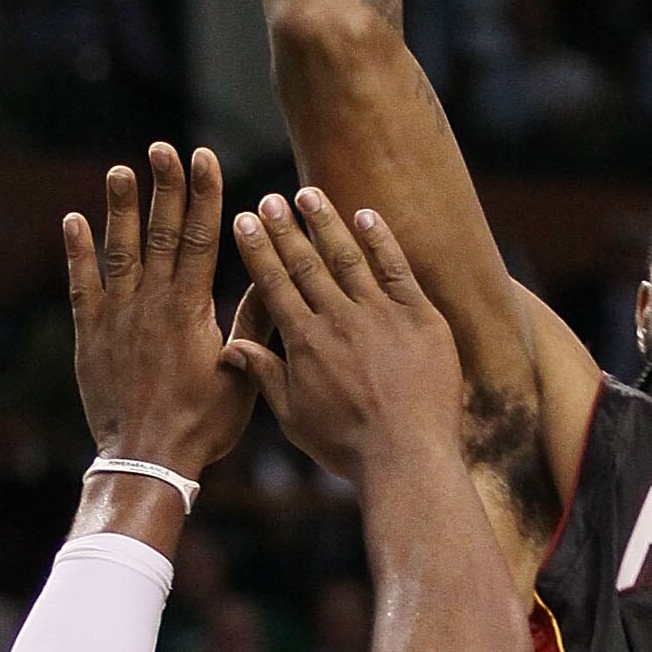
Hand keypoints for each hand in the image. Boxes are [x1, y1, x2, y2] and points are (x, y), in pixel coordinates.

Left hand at [64, 144, 265, 478]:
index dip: (202, 194)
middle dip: (164, 186)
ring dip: (119, 208)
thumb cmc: (202, 425)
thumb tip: (266, 278)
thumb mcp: (242, 377)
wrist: (147, 458)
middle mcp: (152, 304)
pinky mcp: (89, 335)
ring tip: (120, 169)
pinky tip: (73, 220)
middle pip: (160, 233)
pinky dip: (77, 252)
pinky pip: (81, 285)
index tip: (204, 157)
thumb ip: (252, 326)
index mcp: (191, 310)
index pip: (199, 238)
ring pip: (119, 250)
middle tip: (163, 146)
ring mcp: (117, 316)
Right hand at [223, 188, 461, 482]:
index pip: (274, 284)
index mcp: (304, 341)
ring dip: (325, 222)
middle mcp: (338, 319)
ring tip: (308, 194)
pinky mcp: (419, 317)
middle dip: (283, 228)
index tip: (242, 221)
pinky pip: (397, 269)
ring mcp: (381, 314)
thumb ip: (265, 375)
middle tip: (268, 199)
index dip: (257, 250)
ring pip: (347, 256)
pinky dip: (380, 239)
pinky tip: (366, 214)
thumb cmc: (348, 446)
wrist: (408, 457)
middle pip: (305, 263)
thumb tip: (231, 347)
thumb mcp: (294, 416)